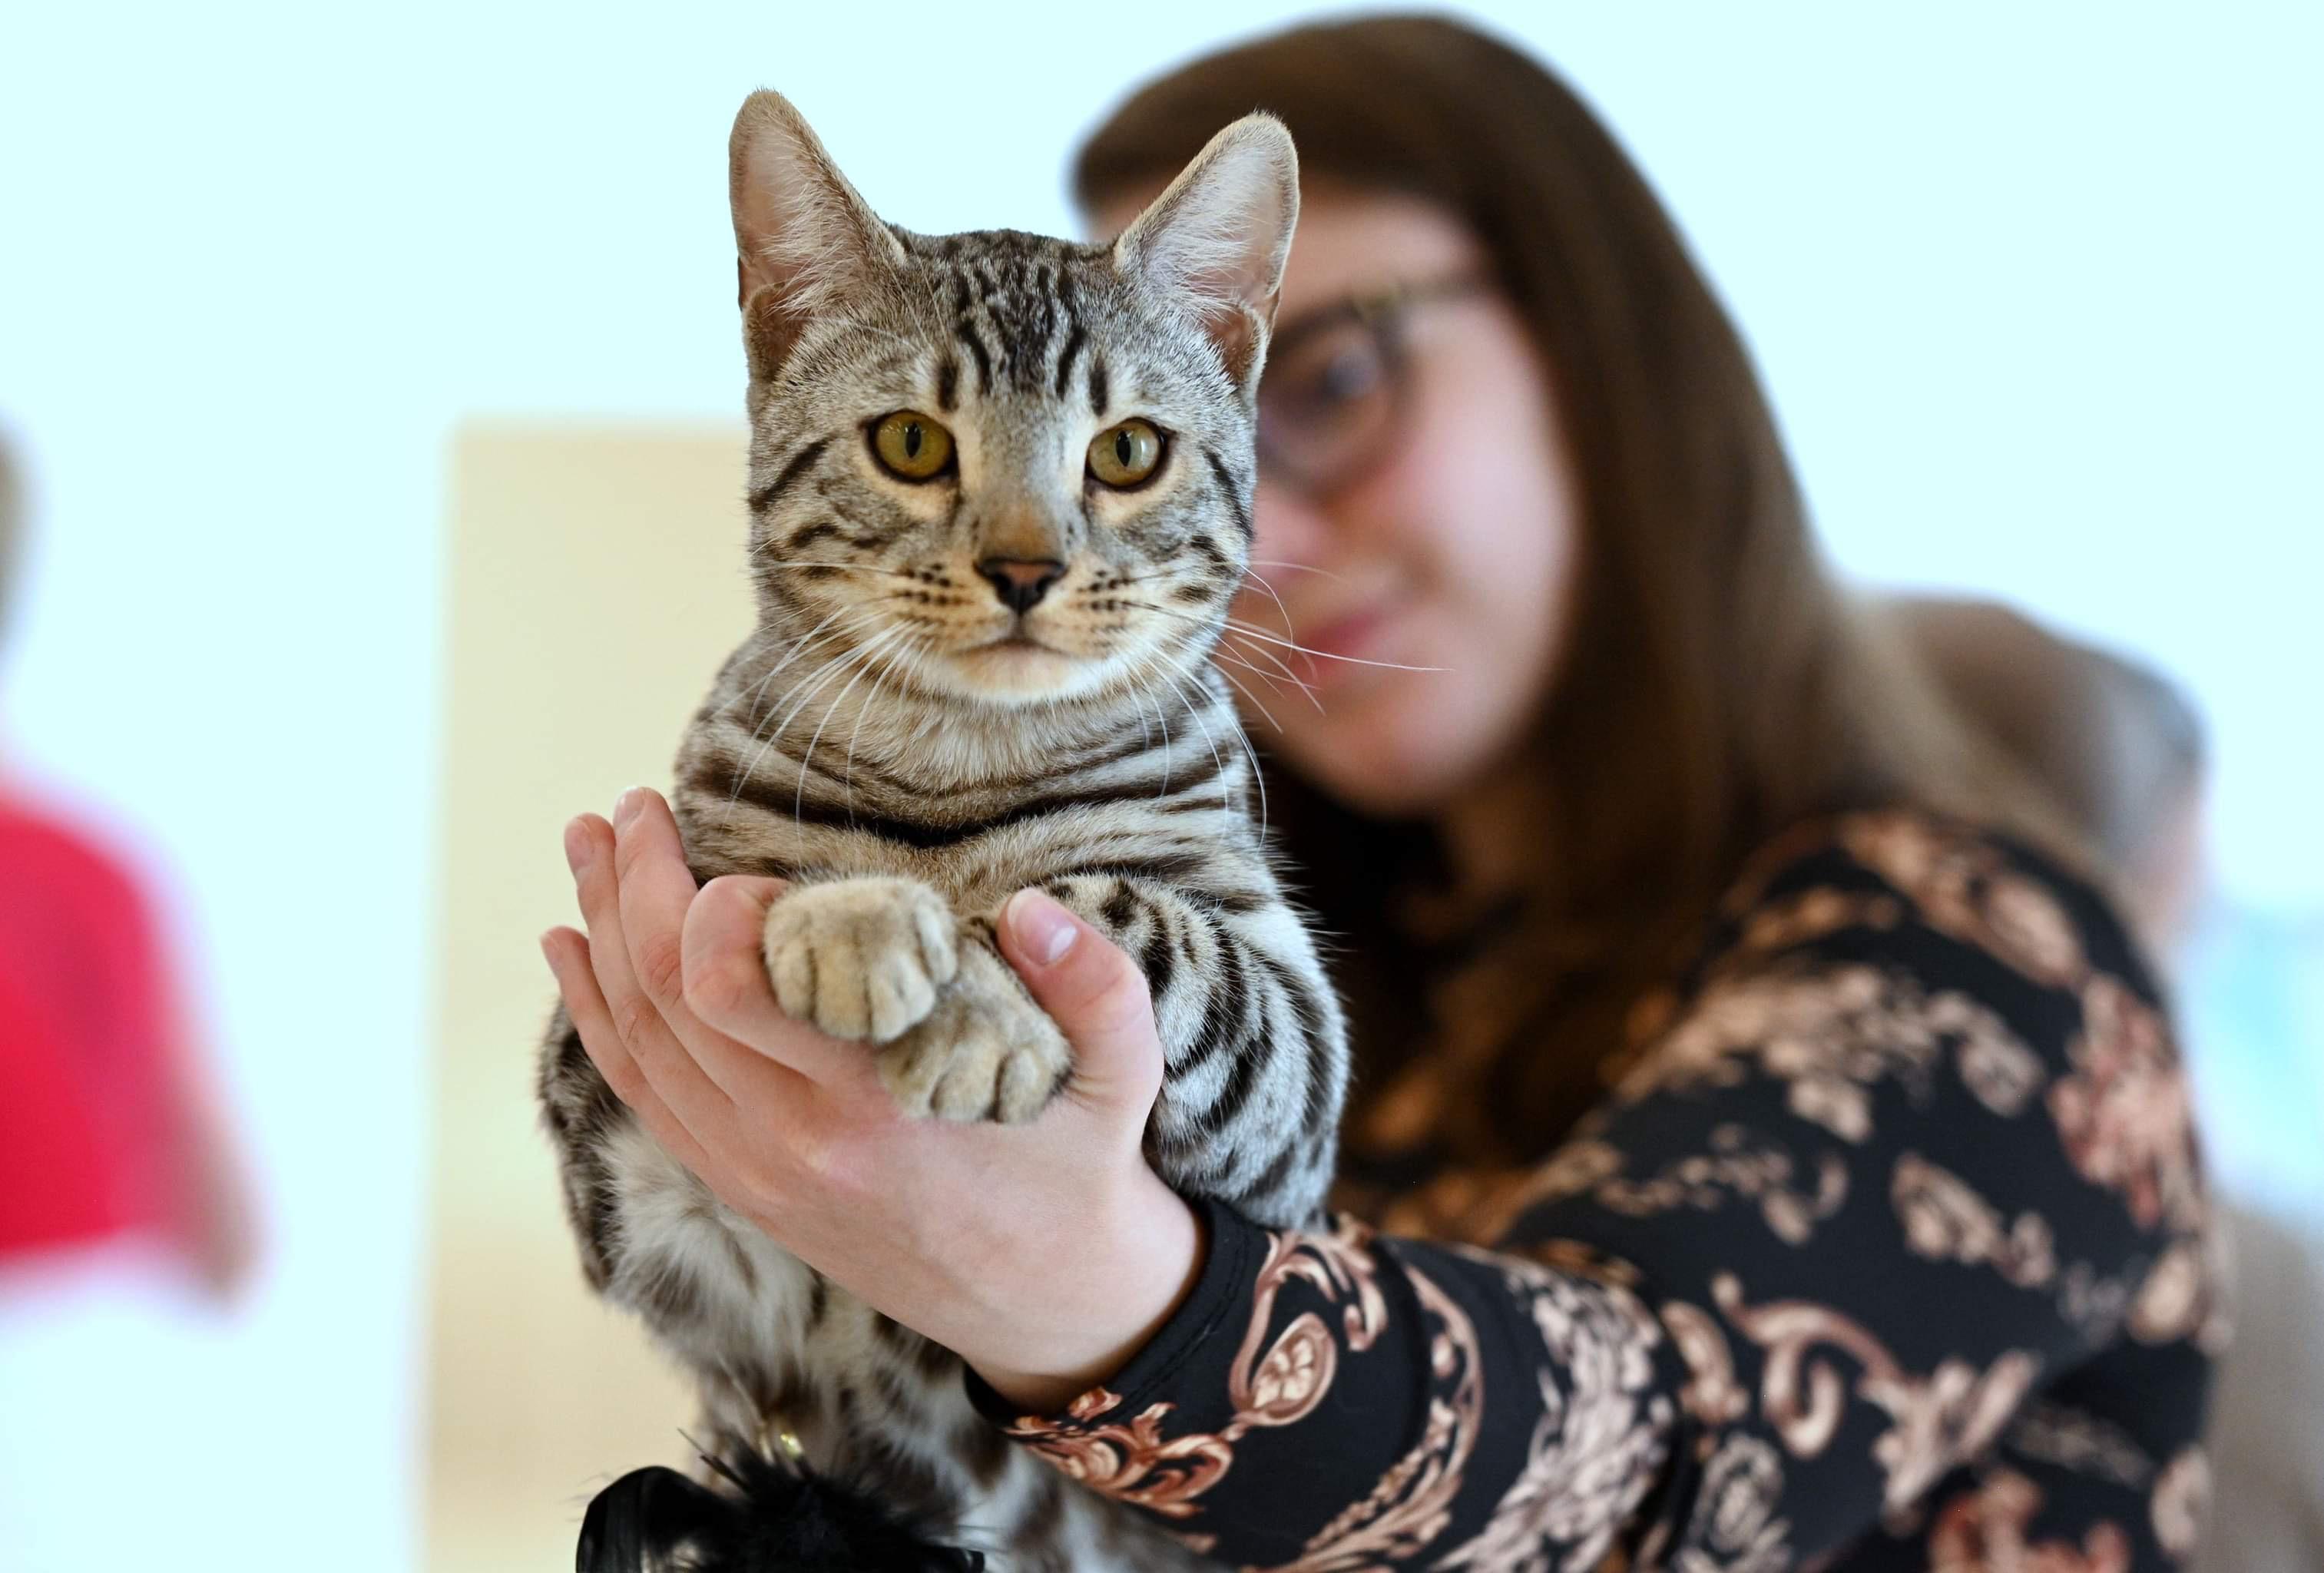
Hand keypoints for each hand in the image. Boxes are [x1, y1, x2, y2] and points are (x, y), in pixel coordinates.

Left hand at [540, 788, 1204, 1411]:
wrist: (1047, 1305)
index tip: (756, 867)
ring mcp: (755, 1174)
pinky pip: (642, 1092)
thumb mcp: (1121, 1075)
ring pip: (636, 1041)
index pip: (730, 990)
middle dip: (634, 886)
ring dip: (601, 932)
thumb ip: (1094, 985)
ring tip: (588, 845)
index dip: (714, 906)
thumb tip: (1030, 908)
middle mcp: (791, 1145)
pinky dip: (596, 1015)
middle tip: (630, 804)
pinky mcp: (743, 1188)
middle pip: (662, 997)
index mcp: (871, 1107)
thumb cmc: (1080, 1171)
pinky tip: (572, 949)